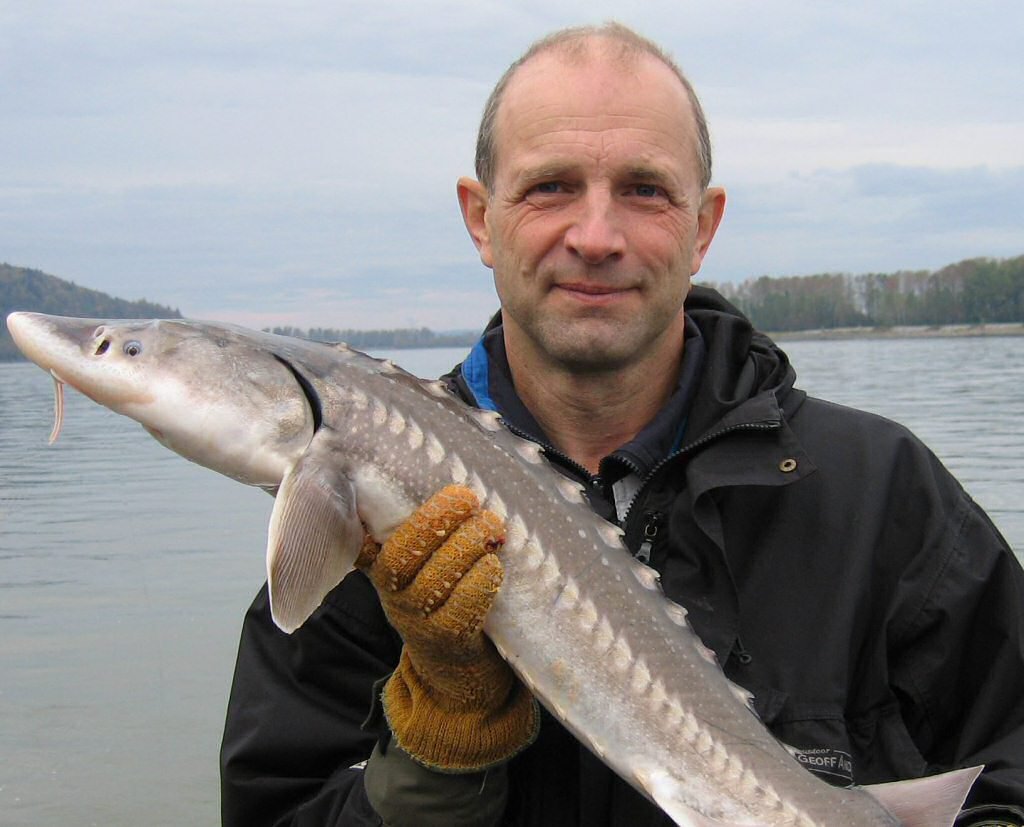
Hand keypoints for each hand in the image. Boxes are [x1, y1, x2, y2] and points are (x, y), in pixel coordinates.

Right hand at [358, 485, 538, 769]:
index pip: (364, 542)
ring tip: (490, 525)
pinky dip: (479, 582)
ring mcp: (417, 623)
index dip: (367, 516)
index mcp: (385, 569)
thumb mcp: (432, 566)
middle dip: (434, 521)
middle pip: (400, 556)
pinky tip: (493, 565)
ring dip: (465, 546)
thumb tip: (461, 480)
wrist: (463, 678)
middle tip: (468, 498)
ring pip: (431, 581)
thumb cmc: (453, 602)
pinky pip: (460, 610)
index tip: (388, 487)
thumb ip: (434, 532)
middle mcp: (393, 596)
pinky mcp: (448, 643)